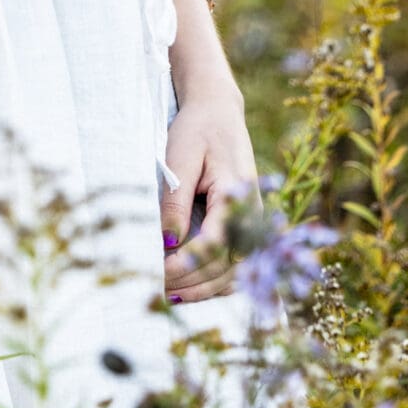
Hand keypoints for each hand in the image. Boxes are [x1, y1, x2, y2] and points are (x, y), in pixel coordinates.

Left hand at [160, 80, 258, 304]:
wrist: (218, 111)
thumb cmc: (198, 129)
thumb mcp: (181, 159)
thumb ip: (176, 202)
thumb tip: (168, 243)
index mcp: (236, 195)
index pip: (214, 244)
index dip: (186, 265)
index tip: (157, 272)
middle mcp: (252, 214)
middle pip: (226, 266)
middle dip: (190, 283)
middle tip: (154, 290)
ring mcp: (252, 222)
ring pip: (233, 272)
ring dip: (203, 289)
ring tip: (169, 296)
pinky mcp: (246, 226)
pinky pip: (235, 265)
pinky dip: (214, 281)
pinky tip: (188, 288)